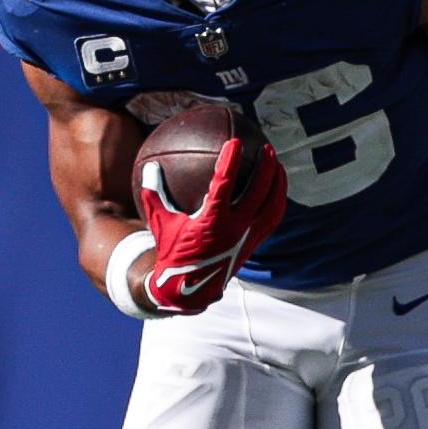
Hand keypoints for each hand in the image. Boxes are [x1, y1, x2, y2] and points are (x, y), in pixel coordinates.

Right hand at [135, 139, 286, 313]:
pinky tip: (276, 190)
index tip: (234, 142)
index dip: (230, 161)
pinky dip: (277, 201)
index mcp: (211, 220)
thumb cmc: (171, 250)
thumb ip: (154, 193)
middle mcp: (234, 228)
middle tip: (266, 148)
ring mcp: (248, 236)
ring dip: (277, 183)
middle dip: (265, 168)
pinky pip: (272, 219)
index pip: (224, 184)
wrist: (189, 286)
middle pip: (258, 192)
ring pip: (271, 205)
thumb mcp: (159, 222)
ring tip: (278, 165)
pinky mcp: (254, 243)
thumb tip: (149, 166)